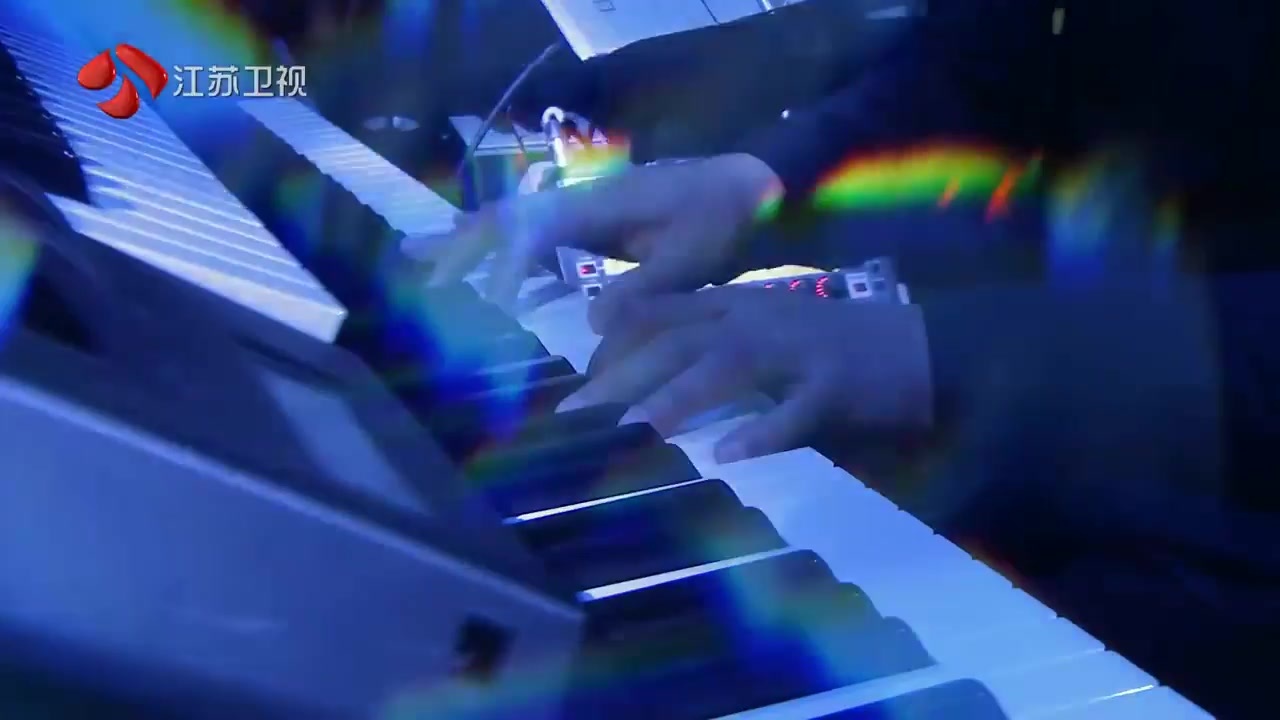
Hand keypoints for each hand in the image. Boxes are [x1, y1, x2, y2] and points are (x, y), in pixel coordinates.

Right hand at [418, 153, 780, 329]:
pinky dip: (507, 256)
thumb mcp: (693, 260)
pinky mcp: (595, 224)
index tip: (491, 304)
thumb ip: (644, 290)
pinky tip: (492, 283)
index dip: (507, 264)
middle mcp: (583, 200)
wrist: (753, 187)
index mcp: (600, 203)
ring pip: (516, 223)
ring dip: (471, 242)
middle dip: (461, 241)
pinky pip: (537, 238)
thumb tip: (594, 326)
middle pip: (508, 216)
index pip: (534, 230)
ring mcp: (586, 210)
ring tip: (420, 258)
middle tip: (412, 262)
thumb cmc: (727, 220)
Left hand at [558, 288, 934, 462]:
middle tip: (578, 414)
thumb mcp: (767, 326)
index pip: (665, 313)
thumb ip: (713, 337)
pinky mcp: (838, 386)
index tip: (579, 376)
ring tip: (635, 431)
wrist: (923, 348)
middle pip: (681, 340)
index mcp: (741, 302)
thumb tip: (649, 369)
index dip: (616, 343)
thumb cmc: (835, 343)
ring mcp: (801, 350)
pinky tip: (729, 455)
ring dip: (678, 398)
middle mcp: (762, 318)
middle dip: (625, 374)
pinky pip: (797, 411)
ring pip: (729, 367)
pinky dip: (763, 431)